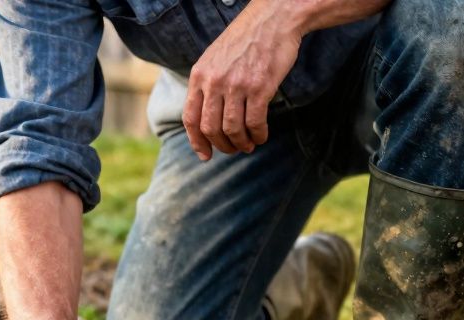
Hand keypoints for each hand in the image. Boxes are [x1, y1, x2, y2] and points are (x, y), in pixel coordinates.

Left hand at [182, 0, 308, 158]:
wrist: (273, 20)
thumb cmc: (245, 40)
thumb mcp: (214, 59)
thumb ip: (207, 84)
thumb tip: (205, 118)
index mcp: (199, 75)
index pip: (190, 118)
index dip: (196, 141)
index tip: (205, 155)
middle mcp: (214, 82)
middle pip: (210, 128)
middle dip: (222, 145)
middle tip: (234, 149)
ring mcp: (236, 85)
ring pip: (232, 129)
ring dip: (241, 143)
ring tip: (249, 144)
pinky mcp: (259, 87)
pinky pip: (254, 123)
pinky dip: (258, 135)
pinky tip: (261, 136)